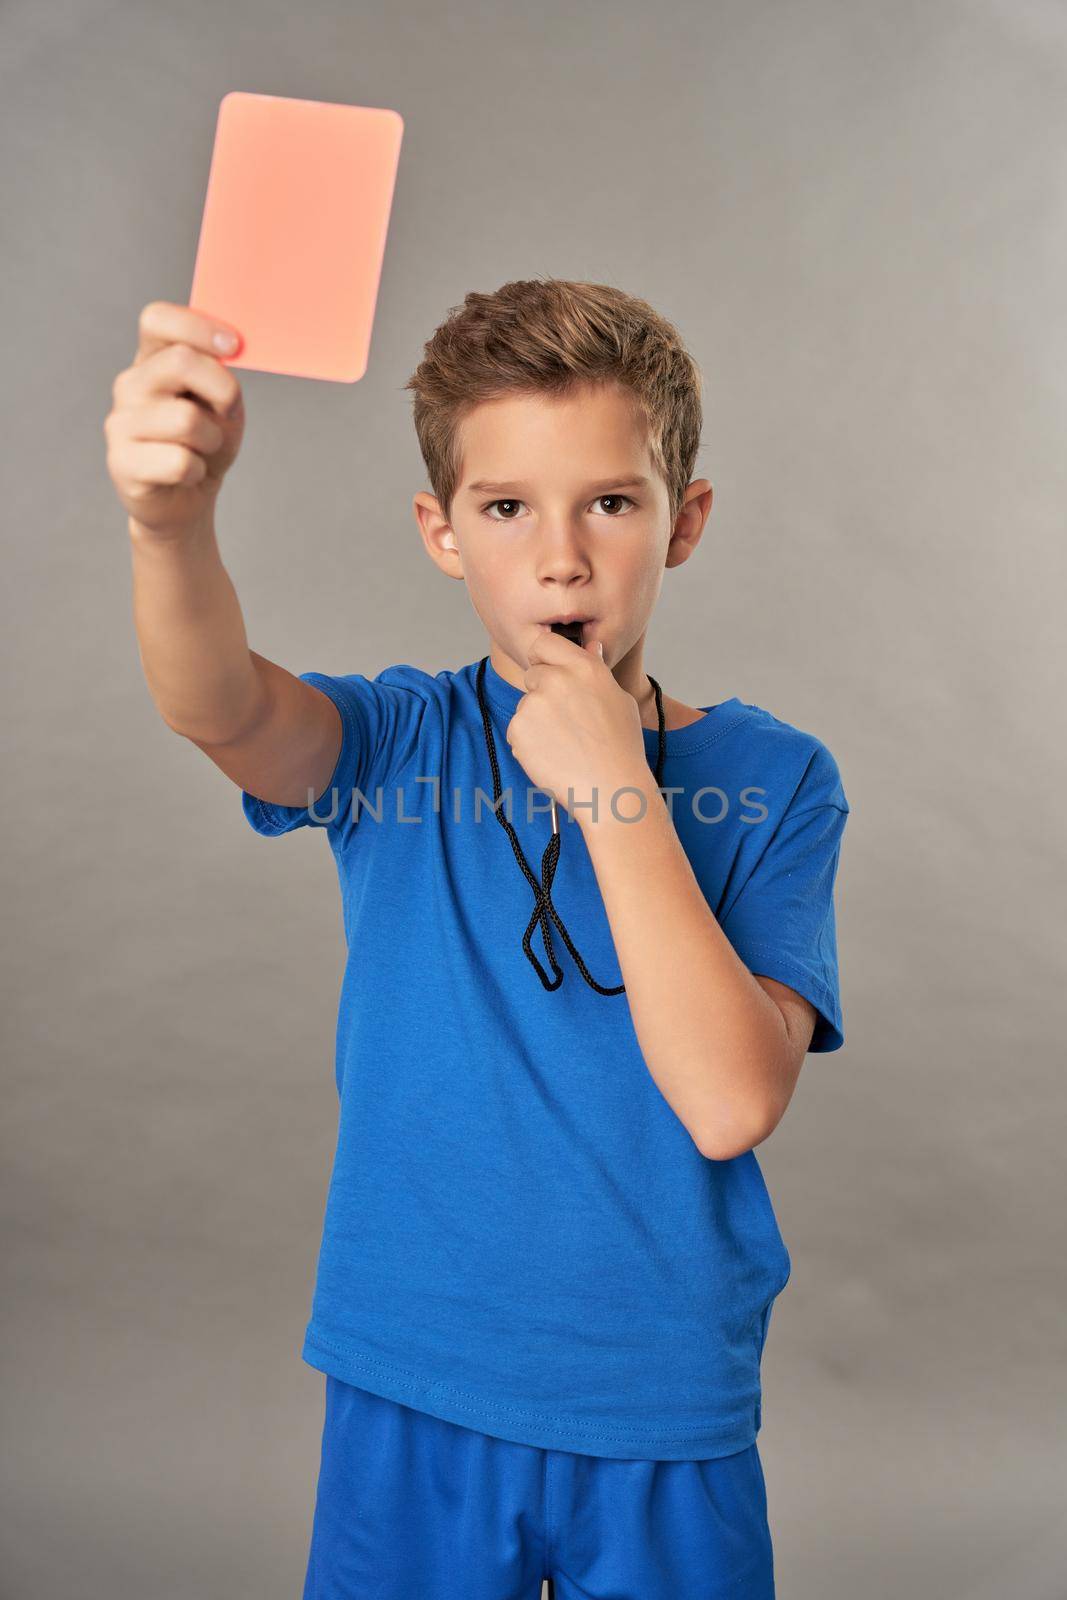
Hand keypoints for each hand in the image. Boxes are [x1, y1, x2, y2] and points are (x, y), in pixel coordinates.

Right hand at [104, 300, 245, 542]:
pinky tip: (186, 475)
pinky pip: (180, 462)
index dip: (198, 326)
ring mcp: (120, 423)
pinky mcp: (121, 463)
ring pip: (186, 419)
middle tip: (229, 412)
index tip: (234, 346)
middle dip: (222, 388)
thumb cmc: (205, 445)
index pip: (158, 319)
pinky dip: (197, 472)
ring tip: (202, 451)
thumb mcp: (223, 405)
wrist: (186, 501)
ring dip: (212, 440)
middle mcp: (130, 385)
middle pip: (180, 361)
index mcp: (152, 360)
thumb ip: (221, 377)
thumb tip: (228, 353)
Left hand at [506, 629, 649, 824]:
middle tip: (566, 721)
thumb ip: (597, 671)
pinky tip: (553, 755)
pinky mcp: (518, 729)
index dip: (545, 658)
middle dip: (543, 693)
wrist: (610, 789)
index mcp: (583, 667)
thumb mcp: (619, 699)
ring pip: (526, 705)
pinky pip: (517, 730)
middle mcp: (556, 679)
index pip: (545, 643)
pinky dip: (529, 743)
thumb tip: (591, 647)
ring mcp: (534, 704)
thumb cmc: (621, 747)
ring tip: (565, 744)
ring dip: (537, 721)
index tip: (551, 672)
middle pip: (533, 675)